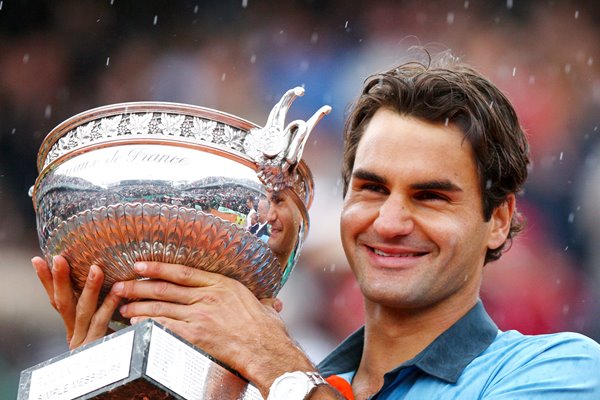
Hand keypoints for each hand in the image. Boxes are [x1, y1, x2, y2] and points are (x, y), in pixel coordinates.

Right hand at [31, 255, 121, 348]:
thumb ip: (101, 311)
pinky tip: (118, 291)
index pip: (56, 300)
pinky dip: (110, 306)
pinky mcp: (98, 350)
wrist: (109, 385)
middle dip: (58, 280)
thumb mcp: (104, 330)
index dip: (46, 281)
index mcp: (73, 329)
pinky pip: (103, 324)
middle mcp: (74, 335)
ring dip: (89, 288)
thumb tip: (112, 281)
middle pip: (62, 304)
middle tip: (58, 258)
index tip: (38, 259)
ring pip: (84, 312)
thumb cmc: (113, 354)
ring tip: (96, 268)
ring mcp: (85, 343)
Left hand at [113, 261, 314, 394]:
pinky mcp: (194, 334)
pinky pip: (164, 325)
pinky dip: (147, 323)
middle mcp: (208, 296)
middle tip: (122, 285)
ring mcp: (199, 315)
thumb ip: (259, 301)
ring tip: (123, 306)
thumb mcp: (263, 305)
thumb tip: (270, 304)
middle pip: (165, 288)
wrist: (265, 349)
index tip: (140, 266)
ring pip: (161, 306)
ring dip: (138, 305)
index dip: (158, 268)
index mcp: (222, 284)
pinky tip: (135, 323)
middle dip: (139, 286)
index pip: (183, 272)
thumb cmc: (266, 330)